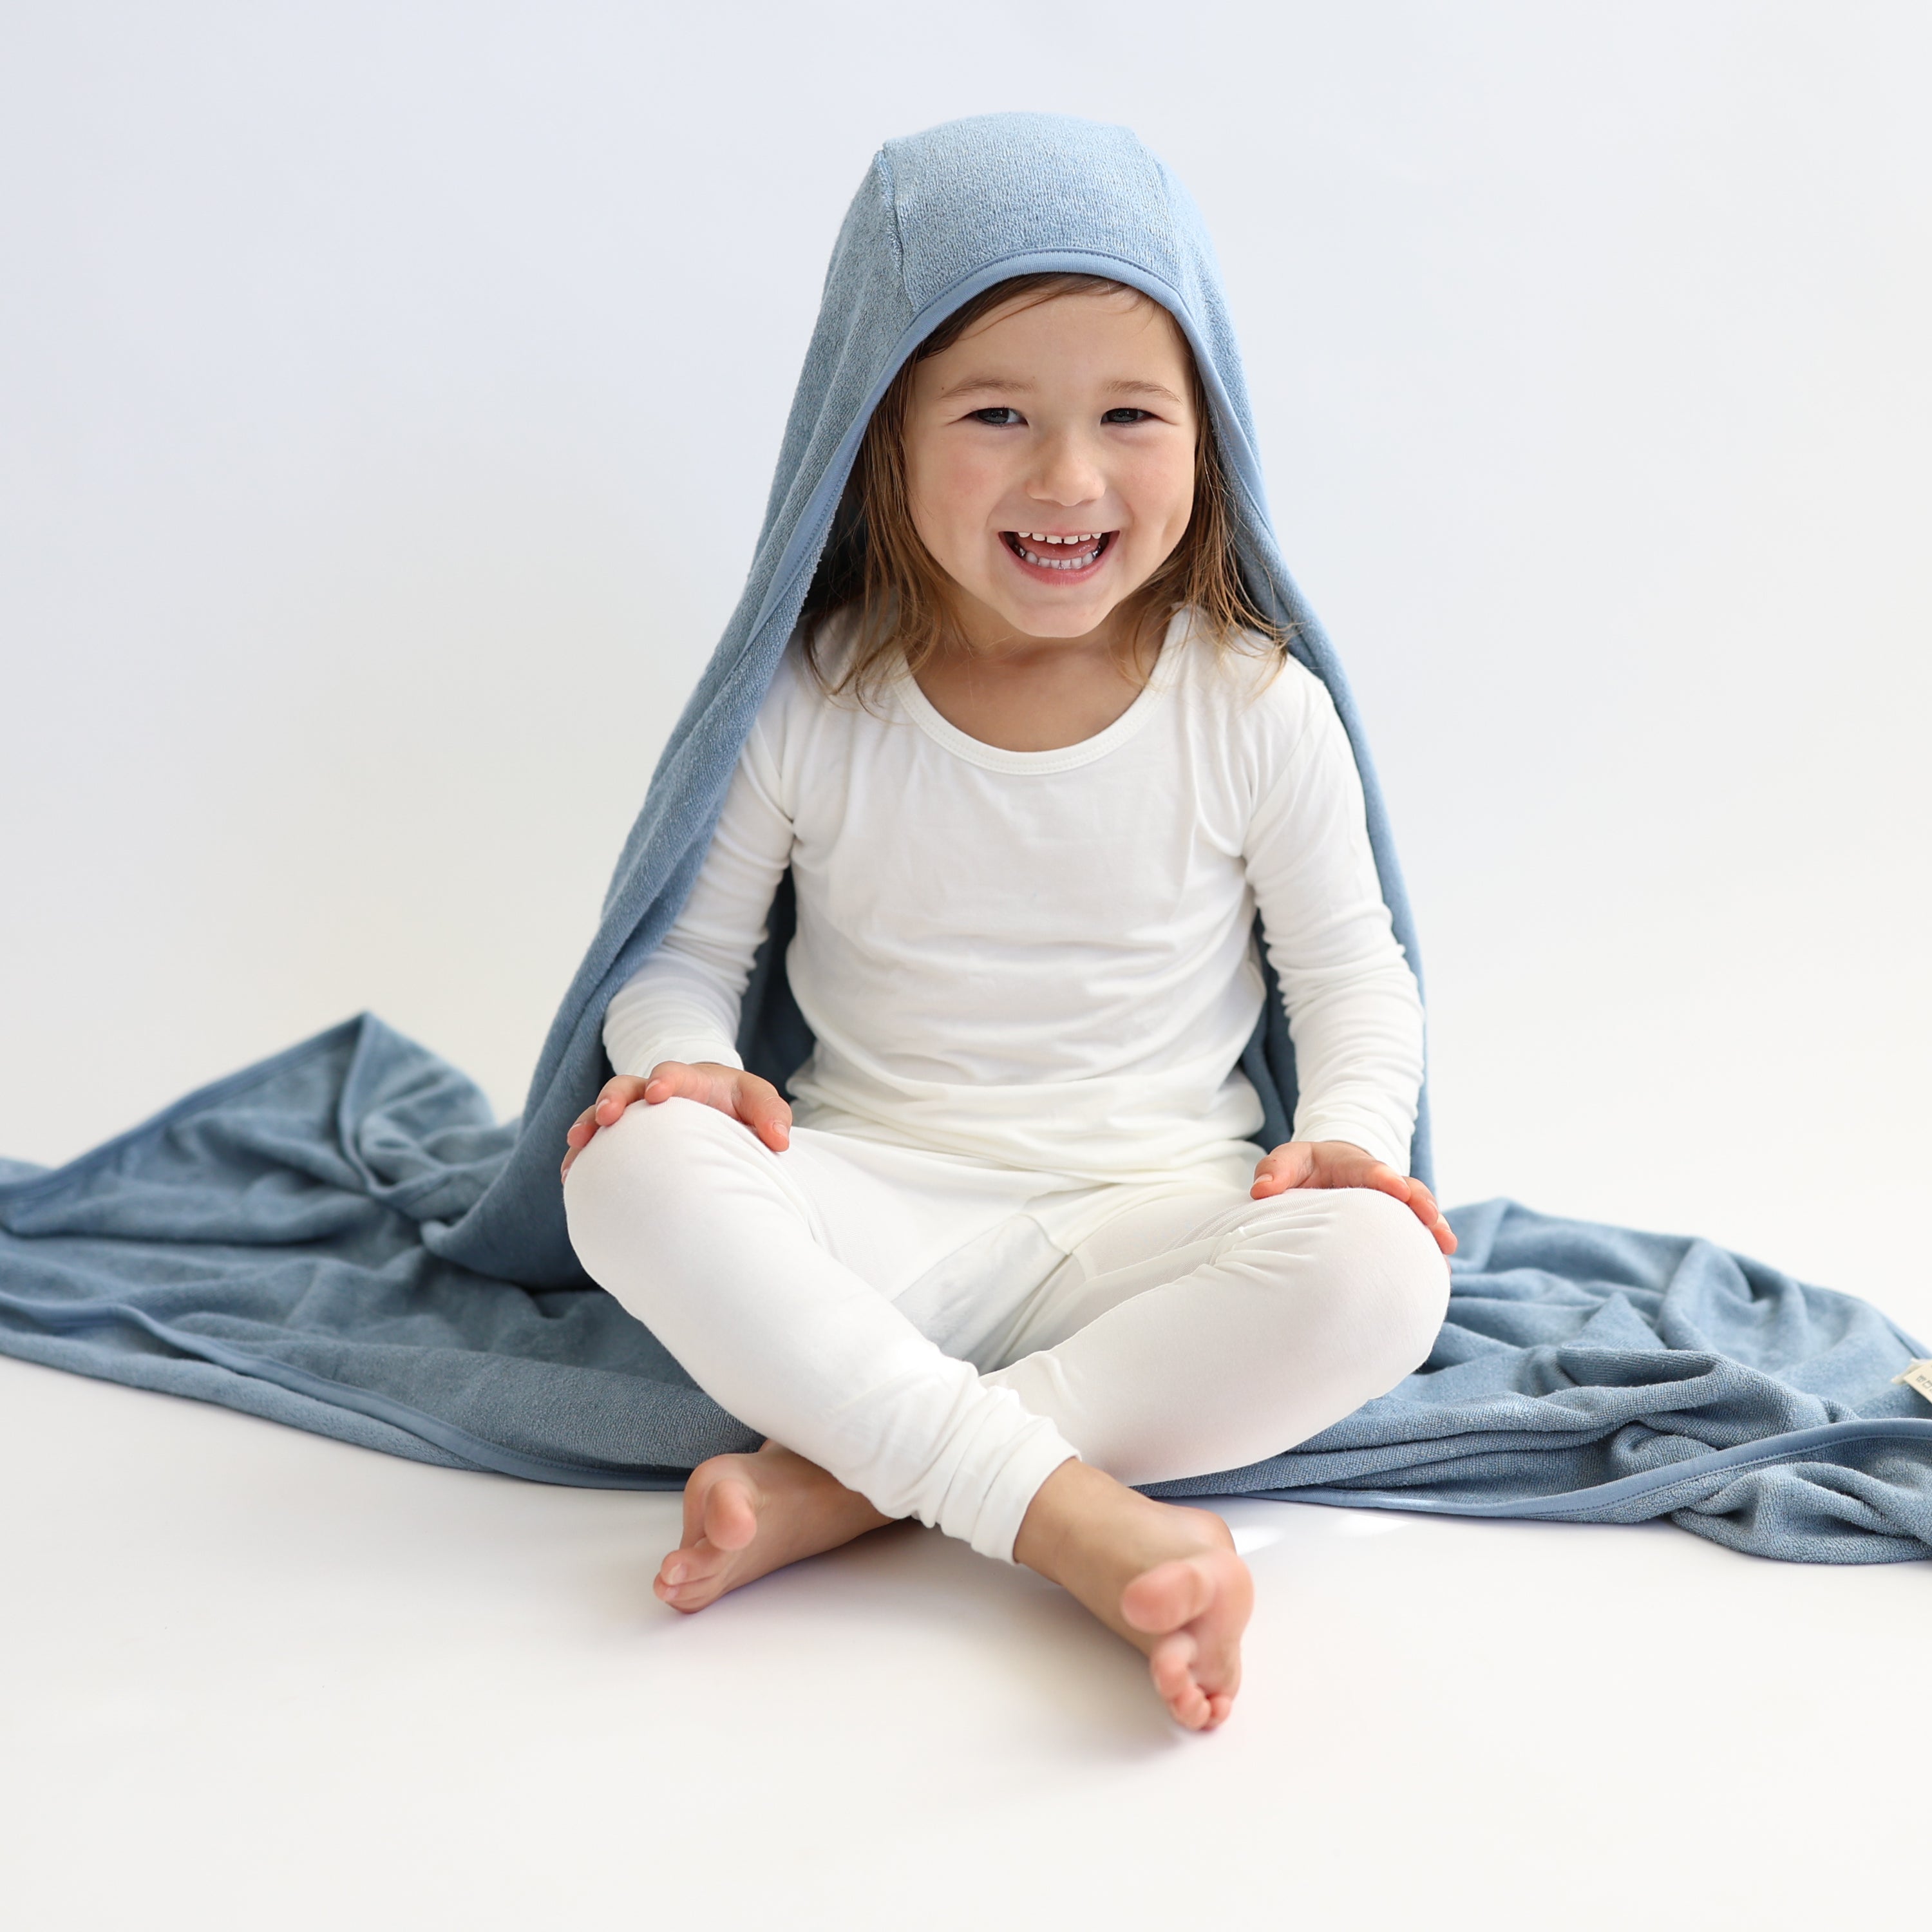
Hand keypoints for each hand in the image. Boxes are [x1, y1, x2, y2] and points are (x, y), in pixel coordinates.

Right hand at [559, 1061, 791, 1178]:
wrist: (718, 1113)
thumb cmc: (739, 1106)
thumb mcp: (761, 1103)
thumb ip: (772, 1115)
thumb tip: (779, 1141)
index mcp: (689, 1080)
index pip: (673, 1072)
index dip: (665, 1079)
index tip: (658, 1093)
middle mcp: (654, 1092)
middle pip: (626, 1085)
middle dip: (614, 1098)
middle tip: (608, 1117)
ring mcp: (634, 1115)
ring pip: (603, 1112)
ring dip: (589, 1124)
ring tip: (576, 1143)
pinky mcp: (624, 1137)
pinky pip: (597, 1141)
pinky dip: (582, 1153)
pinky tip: (570, 1174)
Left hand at [1250, 1138, 1456, 1255]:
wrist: (1325, 1172)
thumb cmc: (1305, 1168)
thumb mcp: (1288, 1160)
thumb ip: (1275, 1170)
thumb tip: (1261, 1190)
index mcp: (1353, 1165)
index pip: (1370, 1170)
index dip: (1384, 1178)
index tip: (1396, 1188)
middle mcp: (1382, 1184)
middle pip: (1409, 1190)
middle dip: (1422, 1204)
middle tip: (1433, 1222)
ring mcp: (1392, 1206)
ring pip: (1420, 1213)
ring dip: (1434, 1229)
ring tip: (1446, 1250)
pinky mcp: (1395, 1225)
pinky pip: (1416, 1236)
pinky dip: (1429, 1252)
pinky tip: (1440, 1275)